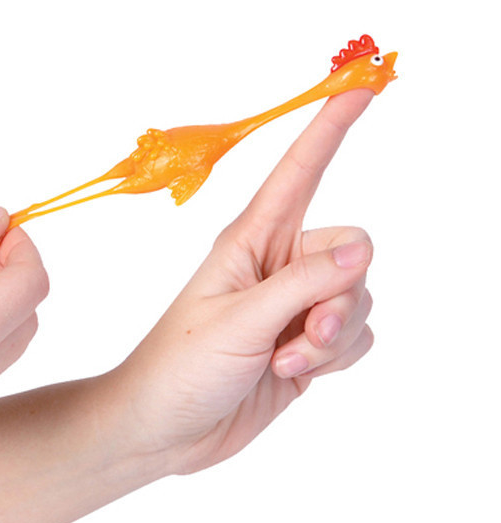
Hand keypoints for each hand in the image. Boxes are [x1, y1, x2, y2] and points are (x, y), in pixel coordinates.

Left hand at [115, 90, 375, 473]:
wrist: (164, 430)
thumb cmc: (178, 368)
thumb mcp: (238, 321)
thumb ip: (301, 284)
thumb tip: (362, 249)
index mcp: (250, 243)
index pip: (298, 174)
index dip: (329, 130)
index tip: (362, 89)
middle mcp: (276, 268)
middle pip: (350, 253)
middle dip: (339, 295)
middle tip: (305, 330)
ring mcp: (292, 309)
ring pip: (357, 300)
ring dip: (332, 336)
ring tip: (284, 359)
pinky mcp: (305, 346)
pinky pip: (354, 339)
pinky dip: (334, 358)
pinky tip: (291, 372)